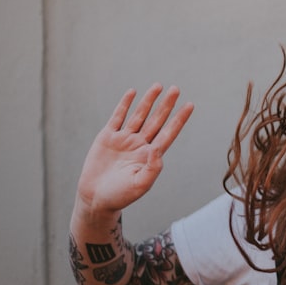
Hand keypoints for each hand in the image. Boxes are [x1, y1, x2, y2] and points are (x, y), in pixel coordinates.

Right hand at [75, 84, 193, 217]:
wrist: (95, 198)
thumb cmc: (120, 196)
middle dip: (166, 105)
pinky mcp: (107, 137)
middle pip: (156, 120)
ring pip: (139, 115)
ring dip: (148, 100)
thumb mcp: (141, 185)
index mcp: (150, 156)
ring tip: (158, 86)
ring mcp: (124, 139)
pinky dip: (124, 104)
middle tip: (176, 89)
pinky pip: (117, 117)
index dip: (179, 120)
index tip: (190, 105)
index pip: (168, 133)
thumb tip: (159, 149)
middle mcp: (139, 144)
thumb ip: (153, 168)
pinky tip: (132, 92)